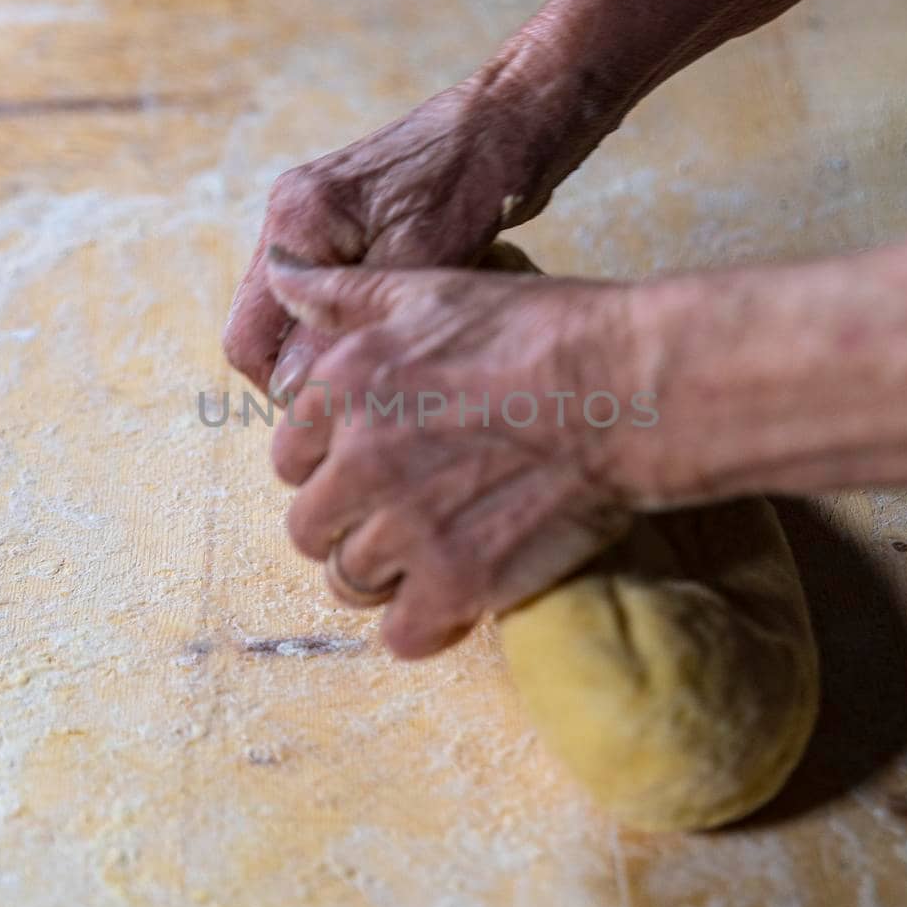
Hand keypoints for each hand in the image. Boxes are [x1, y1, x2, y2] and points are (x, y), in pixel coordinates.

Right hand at [223, 78, 548, 396]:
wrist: (509, 120)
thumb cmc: (472, 181)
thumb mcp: (417, 260)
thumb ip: (345, 322)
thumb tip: (292, 388)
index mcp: (294, 223)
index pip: (248, 340)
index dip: (288, 388)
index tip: (344, 404)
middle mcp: (287, 216)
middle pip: (264, 328)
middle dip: (310, 367)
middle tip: (373, 384)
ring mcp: (311, 216)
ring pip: (296, 312)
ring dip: (335, 340)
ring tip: (393, 348)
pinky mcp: (342, 220)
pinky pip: (326, 288)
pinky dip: (355, 314)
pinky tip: (401, 316)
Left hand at [265, 247, 657, 657]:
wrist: (627, 389)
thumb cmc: (539, 330)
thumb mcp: (432, 290)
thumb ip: (345, 292)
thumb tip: (279, 273)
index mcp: (346, 389)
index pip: (288, 460)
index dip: (327, 467)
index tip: (369, 467)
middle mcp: (363, 460)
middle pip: (310, 528)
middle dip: (347, 526)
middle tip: (400, 515)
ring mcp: (409, 527)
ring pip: (350, 583)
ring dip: (384, 576)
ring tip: (431, 553)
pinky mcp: (461, 582)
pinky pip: (402, 634)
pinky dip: (422, 624)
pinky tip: (454, 596)